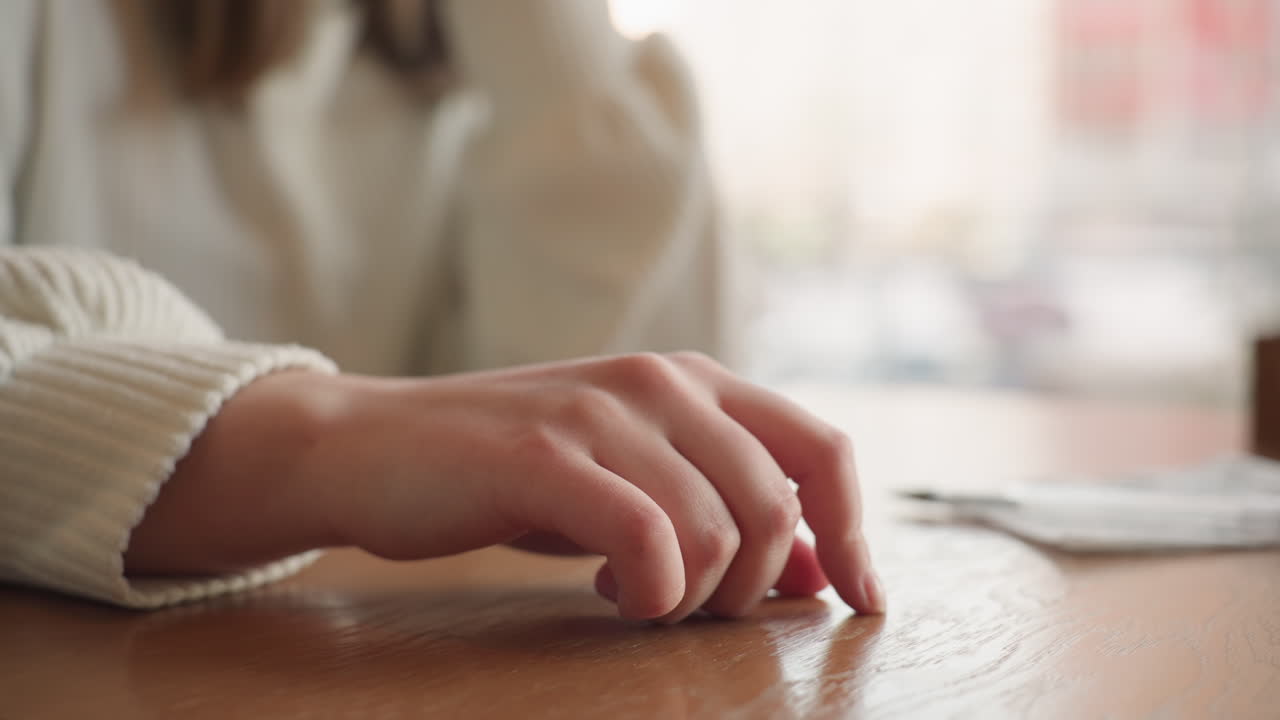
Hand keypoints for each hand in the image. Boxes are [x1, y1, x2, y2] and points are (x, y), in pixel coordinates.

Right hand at [127, 353, 884, 621]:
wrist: (374, 448)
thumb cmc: (513, 476)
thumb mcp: (634, 488)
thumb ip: (724, 514)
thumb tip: (822, 573)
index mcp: (693, 381)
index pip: (821, 449)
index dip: (855, 531)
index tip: (865, 602)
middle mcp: (662, 382)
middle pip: (776, 505)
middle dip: (748, 585)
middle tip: (683, 606)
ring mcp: (603, 411)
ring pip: (717, 529)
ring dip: (688, 594)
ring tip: (630, 593)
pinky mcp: (546, 452)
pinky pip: (646, 537)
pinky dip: (648, 588)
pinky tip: (610, 591)